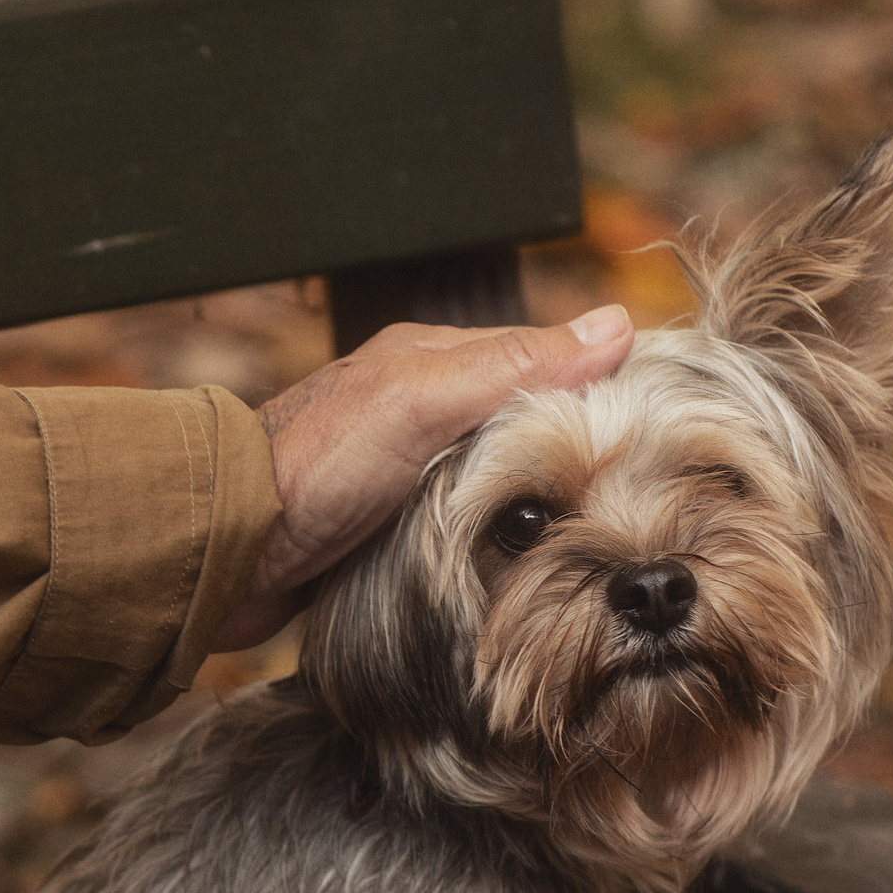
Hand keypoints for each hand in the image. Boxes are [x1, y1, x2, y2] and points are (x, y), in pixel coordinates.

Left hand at [212, 304, 634, 650]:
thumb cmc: (311, 469)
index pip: (547, 362)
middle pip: (528, 425)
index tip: (673, 427)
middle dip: (580, 454)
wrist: (219, 553)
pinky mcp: (386, 530)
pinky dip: (497, 540)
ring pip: (500, 480)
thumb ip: (513, 366)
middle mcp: (420, 409)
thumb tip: (619, 325)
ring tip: (603, 540)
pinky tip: (528, 567)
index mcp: (432, 362)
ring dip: (540, 505)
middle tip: (646, 500)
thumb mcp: (419, 402)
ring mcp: (403, 472)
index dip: (605, 390)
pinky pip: (464, 527)